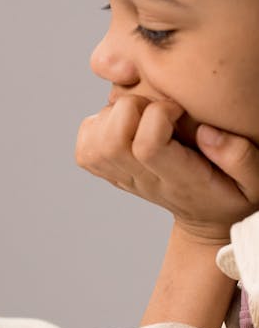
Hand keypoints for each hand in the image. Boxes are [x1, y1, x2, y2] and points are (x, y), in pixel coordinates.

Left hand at [75, 96, 258, 245]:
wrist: (208, 220)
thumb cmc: (234, 193)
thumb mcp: (256, 182)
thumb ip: (241, 158)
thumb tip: (206, 132)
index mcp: (179, 179)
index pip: (147, 147)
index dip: (159, 115)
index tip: (179, 108)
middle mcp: (143, 180)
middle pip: (112, 140)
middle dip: (132, 108)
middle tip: (157, 107)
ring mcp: (122, 178)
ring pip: (94, 140)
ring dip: (115, 115)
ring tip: (143, 115)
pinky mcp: (109, 172)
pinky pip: (85, 144)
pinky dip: (99, 125)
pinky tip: (127, 124)